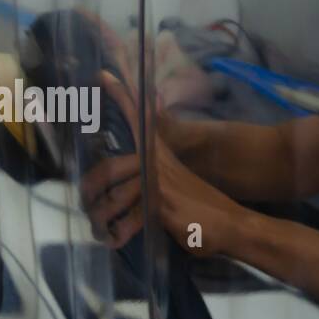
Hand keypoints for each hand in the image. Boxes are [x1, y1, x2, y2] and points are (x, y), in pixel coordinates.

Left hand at [81, 72, 244, 256]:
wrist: (234, 225)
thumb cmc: (203, 209)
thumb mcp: (177, 185)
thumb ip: (159, 175)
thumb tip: (143, 168)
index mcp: (160, 156)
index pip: (140, 119)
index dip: (122, 96)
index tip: (103, 76)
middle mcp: (157, 164)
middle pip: (110, 164)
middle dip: (90, 185)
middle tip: (84, 200)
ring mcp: (157, 182)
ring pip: (112, 194)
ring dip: (99, 216)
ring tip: (97, 230)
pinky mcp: (160, 204)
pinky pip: (128, 218)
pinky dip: (117, 231)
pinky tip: (113, 241)